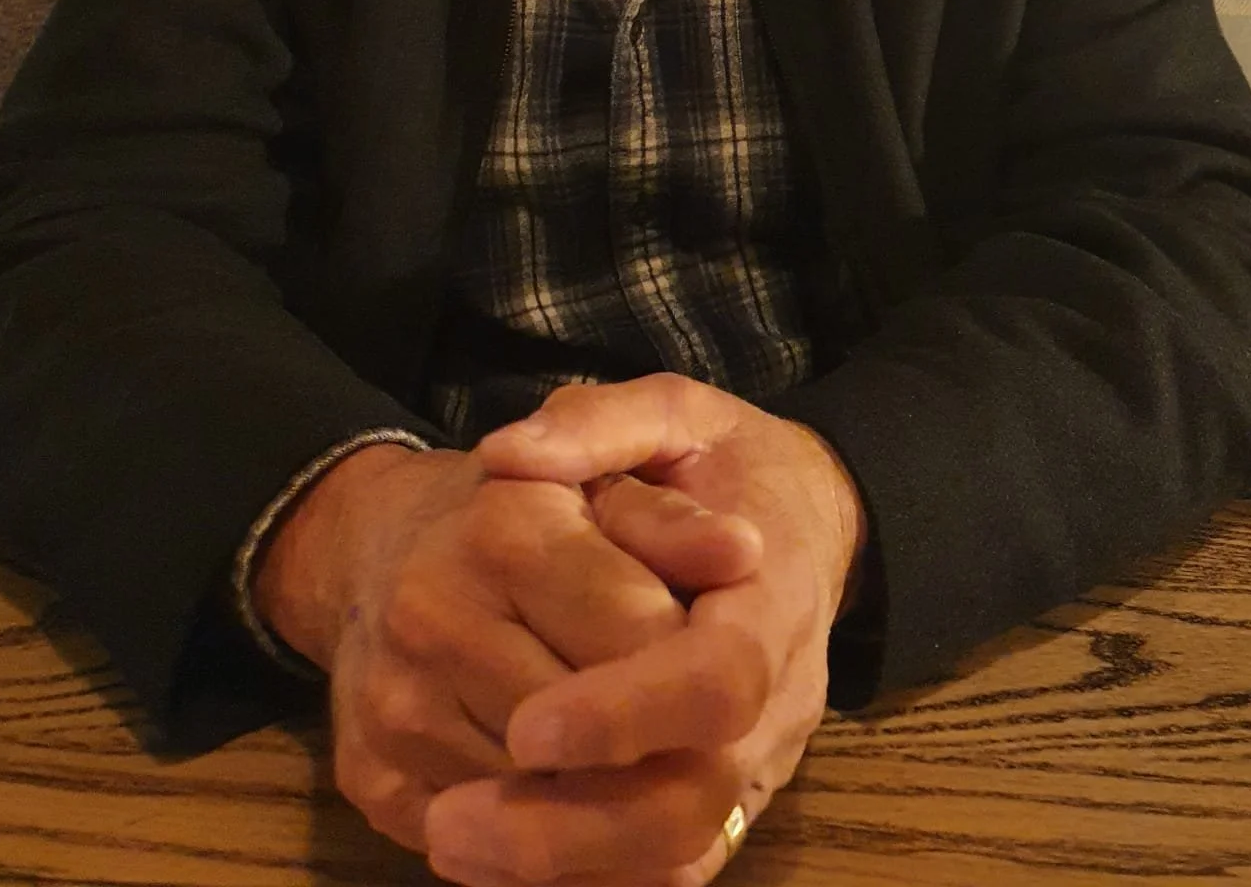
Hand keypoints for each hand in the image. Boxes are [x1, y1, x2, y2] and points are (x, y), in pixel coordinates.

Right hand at [252, 438, 759, 855]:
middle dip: (660, 747)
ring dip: (610, 809)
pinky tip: (579, 805)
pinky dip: (550, 848)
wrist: (383, 544)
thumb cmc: (523, 506)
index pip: (640, 636)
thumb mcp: (605, 469)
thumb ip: (671, 514)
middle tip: (692, 737)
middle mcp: (435, 615)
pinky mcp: (372, 780)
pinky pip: (486, 857)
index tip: (710, 664)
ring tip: (642, 769)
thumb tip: (744, 552)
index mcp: (506, 528)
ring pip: (544, 809)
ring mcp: (396, 707)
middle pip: (592, 738)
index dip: (692, 665)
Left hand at [420, 375, 865, 886]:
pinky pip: (666, 866)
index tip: (526, 726)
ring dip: (564, 863)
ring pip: (679, 853)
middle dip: (574, 826)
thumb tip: (505, 454)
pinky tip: (491, 859)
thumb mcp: (676, 410)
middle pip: (695, 800)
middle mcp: (779, 697)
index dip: (625, 713)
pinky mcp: (729, 795)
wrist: (803, 518)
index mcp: (772, 594)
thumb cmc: (731, 460)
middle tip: (451, 822)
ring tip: (446, 840)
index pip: (718, 681)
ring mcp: (759, 759)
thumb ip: (598, 424)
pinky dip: (584, 874)